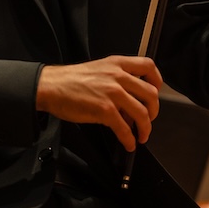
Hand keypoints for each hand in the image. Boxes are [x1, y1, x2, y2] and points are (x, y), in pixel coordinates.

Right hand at [36, 56, 162, 151]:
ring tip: (141, 136)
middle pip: (151, 93)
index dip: (157, 80)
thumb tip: (130, 105)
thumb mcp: (99, 70)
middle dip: (154, 111)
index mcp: (117, 64)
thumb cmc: (70, 80)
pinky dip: (129, 139)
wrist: (51, 86)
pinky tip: (128, 143)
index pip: (148, 66)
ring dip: (145, 128)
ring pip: (142, 113)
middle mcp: (118, 76)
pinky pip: (125, 128)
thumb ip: (117, 81)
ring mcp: (112, 93)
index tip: (156, 91)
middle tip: (149, 119)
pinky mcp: (104, 110)